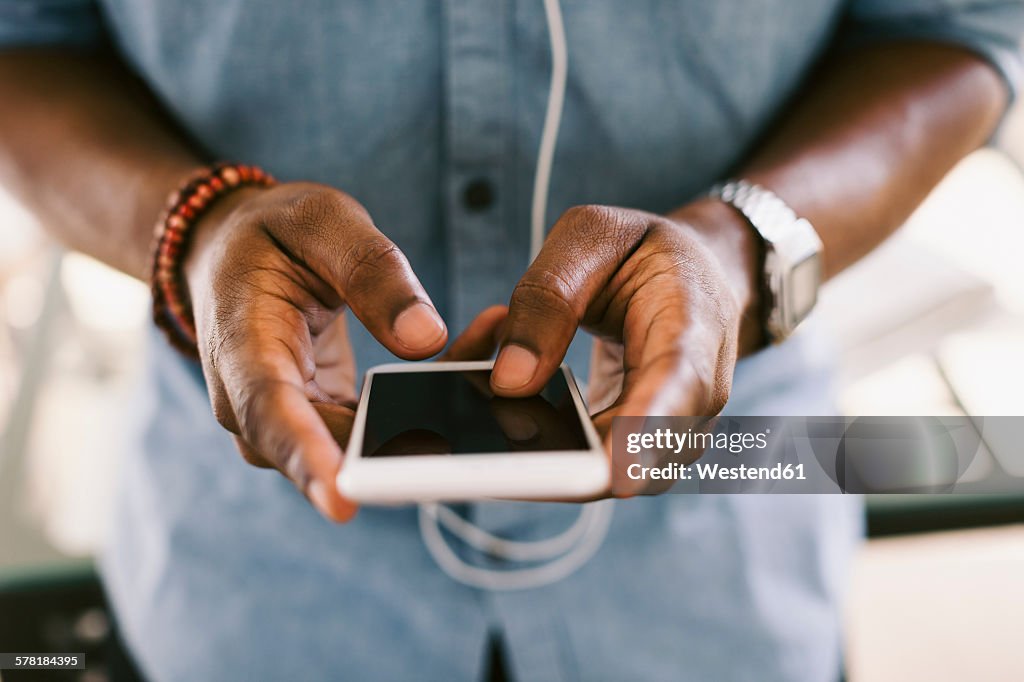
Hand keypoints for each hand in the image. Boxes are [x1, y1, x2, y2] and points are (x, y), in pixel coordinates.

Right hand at [184, 183, 448, 520]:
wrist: (238, 254)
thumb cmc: (275, 235)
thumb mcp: (323, 223)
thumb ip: (372, 272)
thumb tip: (425, 339)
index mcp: (242, 344)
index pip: (269, 413)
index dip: (306, 459)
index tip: (344, 501)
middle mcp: (256, 401)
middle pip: (324, 449)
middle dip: (400, 450)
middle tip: (478, 433)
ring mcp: (291, 419)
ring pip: (363, 447)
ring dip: (430, 418)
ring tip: (490, 370)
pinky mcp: (325, 422)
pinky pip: (379, 432)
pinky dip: (428, 405)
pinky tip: (474, 365)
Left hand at [488, 200, 762, 491]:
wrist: (693, 276)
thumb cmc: (645, 252)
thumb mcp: (591, 238)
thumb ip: (548, 300)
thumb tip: (508, 382)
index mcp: (693, 327)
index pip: (678, 386)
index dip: (645, 431)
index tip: (610, 469)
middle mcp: (694, 397)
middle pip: (637, 459)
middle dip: (556, 457)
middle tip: (485, 420)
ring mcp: (669, 433)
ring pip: (599, 476)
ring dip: (529, 440)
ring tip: (479, 378)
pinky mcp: (634, 448)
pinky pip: (580, 464)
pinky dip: (531, 433)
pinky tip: (495, 386)